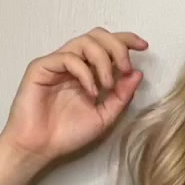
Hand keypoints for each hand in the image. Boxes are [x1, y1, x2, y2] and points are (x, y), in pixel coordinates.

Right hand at [0, 27, 147, 162]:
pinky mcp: (41, 67)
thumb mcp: (105, 116)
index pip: (108, 45)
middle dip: (117, 47)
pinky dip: (85, 72)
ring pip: (85, 41)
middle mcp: (73, 63)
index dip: (126, 40)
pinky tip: (90, 91)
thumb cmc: (67, 134)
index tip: (144, 46)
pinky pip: (68, 57)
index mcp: (88, 71)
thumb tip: (137, 74)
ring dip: (103, 60)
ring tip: (107, 85)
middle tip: (125, 68)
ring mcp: (57, 63)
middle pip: (98, 36)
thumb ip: (122, 96)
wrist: (40, 148)